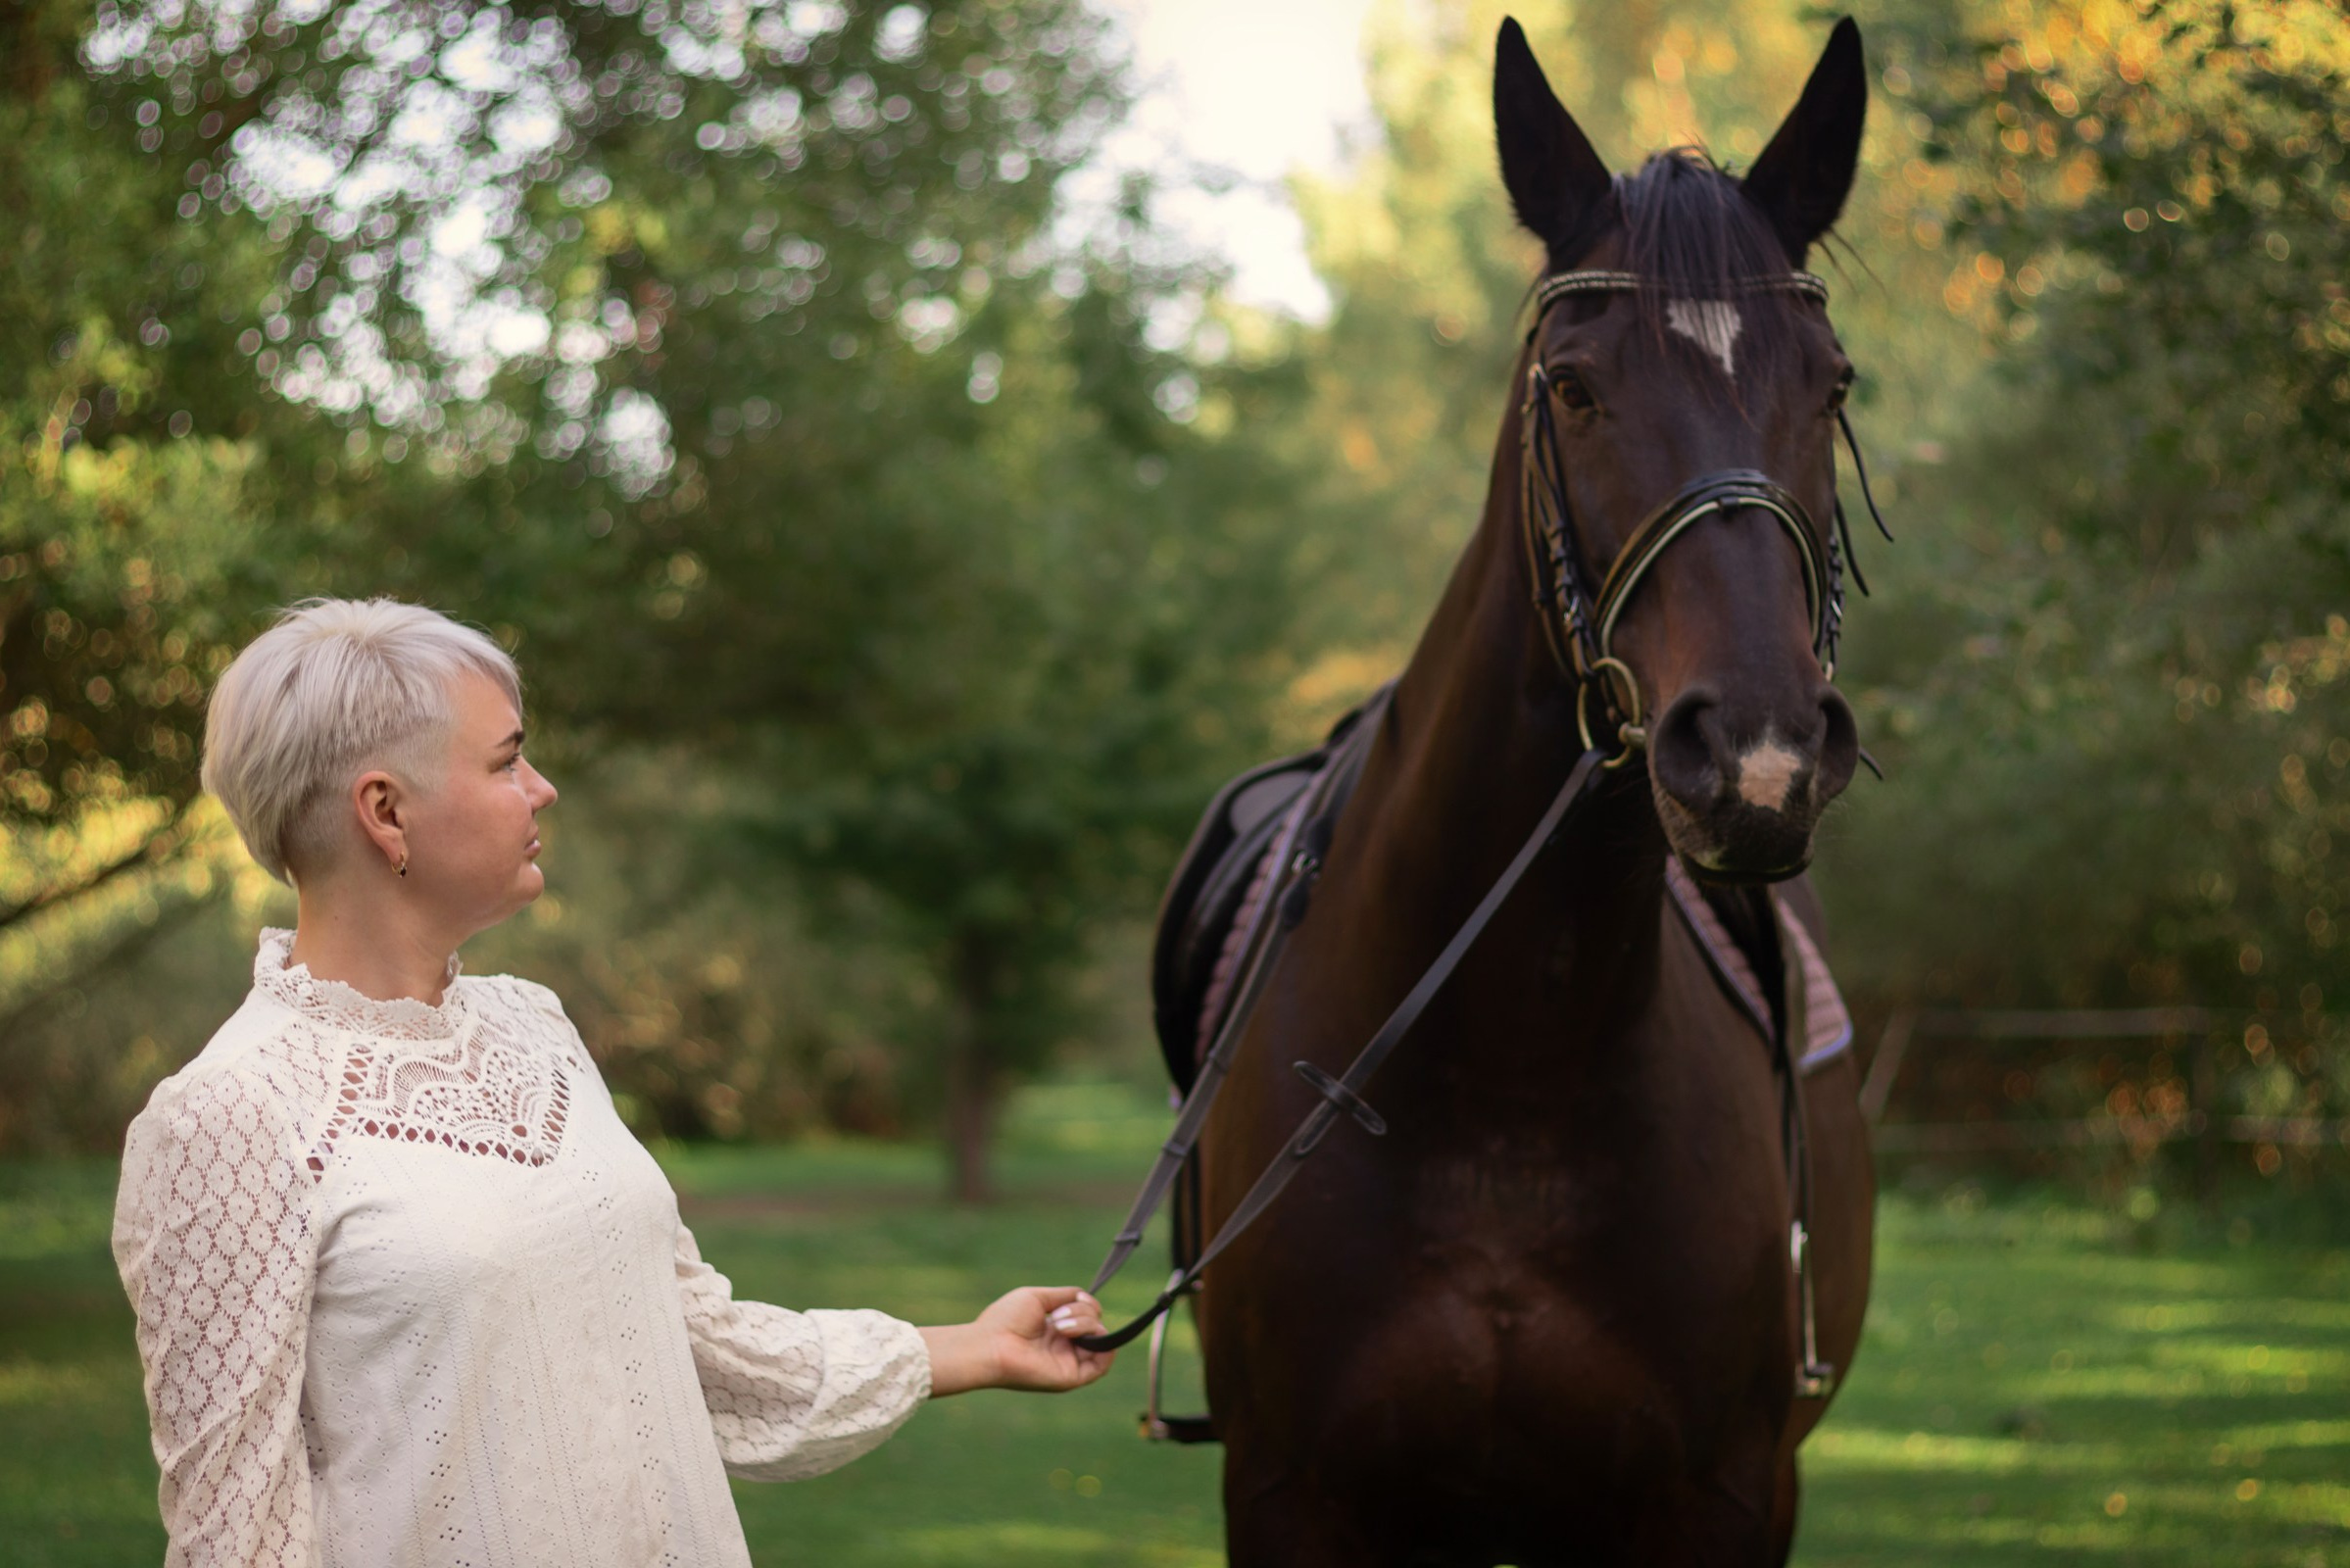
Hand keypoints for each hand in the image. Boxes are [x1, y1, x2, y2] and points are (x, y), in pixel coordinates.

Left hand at [920, 1287, 1113, 1395]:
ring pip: (1101, 1339)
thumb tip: (1087, 1297)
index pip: (1087, 1315)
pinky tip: (1081, 1334)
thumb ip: (1066, 1296)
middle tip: (1057, 1316)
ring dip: (1087, 1324)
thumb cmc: (1006, 1320)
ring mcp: (1069, 1362)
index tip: (1076, 1297)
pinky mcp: (1071, 1377)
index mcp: (1054, 1330)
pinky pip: (1102, 1364)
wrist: (990, 1345)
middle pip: (1095, 1324)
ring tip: (1059, 1325)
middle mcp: (1064, 1347)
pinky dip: (1103, 1344)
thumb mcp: (1039, 1298)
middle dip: (1084, 1311)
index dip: (1087, 1303)